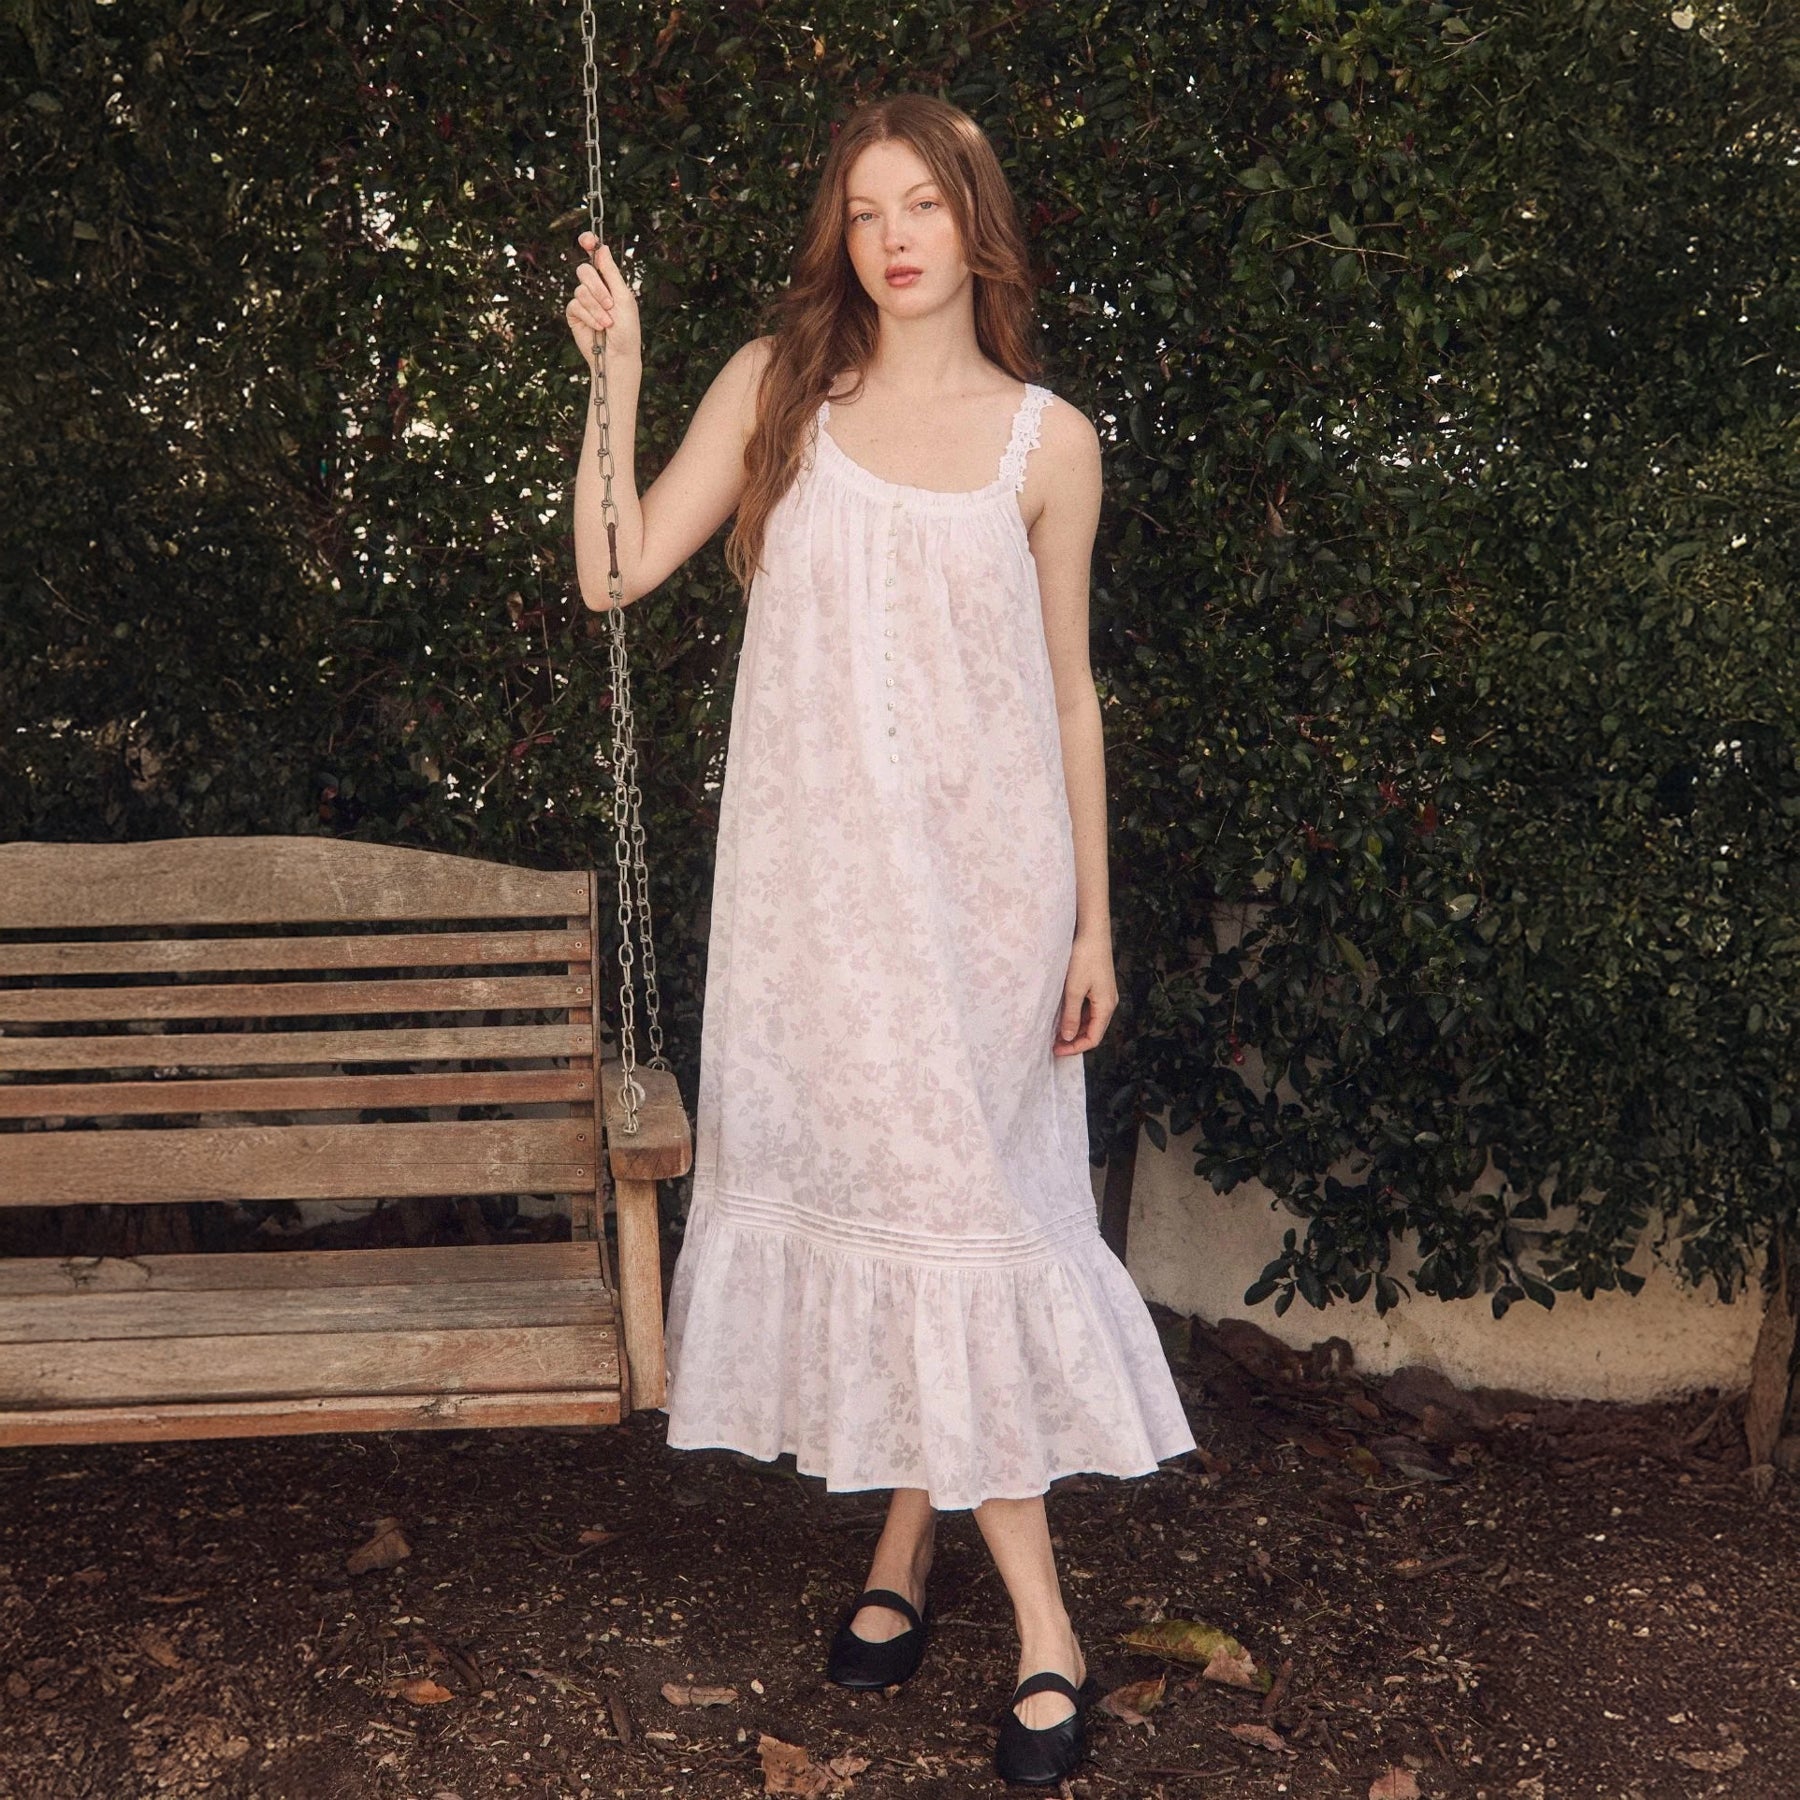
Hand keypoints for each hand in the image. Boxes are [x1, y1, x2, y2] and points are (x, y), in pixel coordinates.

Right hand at [566, 231, 641, 362]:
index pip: (595, 256)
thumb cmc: (627, 329)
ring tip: (608, 322)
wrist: (618, 355)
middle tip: (610, 304)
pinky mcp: (574, 314)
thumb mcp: (623, 297)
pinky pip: (575, 305)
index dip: (589, 244)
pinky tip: (599, 327)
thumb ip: (611, 273)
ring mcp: (583, 301)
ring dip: (596, 308)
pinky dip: (589, 317)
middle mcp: (595, 288)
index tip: (586, 240)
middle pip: (584, 270)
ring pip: (580, 290)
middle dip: (597, 288)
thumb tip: (603, 248)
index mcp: (609, 280)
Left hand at [1053, 934, 1117, 1055]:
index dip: (1075, 1048)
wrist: (1092, 932)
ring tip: (1055, 1033)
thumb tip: (1068, 1037)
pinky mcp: (1099, 987)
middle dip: (1074, 1041)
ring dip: (1074, 1029)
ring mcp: (1105, 995)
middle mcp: (1109, 1003)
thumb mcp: (1073, 990)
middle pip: (1093, 1031)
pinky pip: (1089, 1009)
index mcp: (1106, 1007)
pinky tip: (1063, 1016)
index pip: (1093, 1038)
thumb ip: (1071, 1015)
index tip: (1056, 1050)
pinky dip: (1076, 1016)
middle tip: (1053, 1044)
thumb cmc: (1084, 958)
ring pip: (1090, 1021)